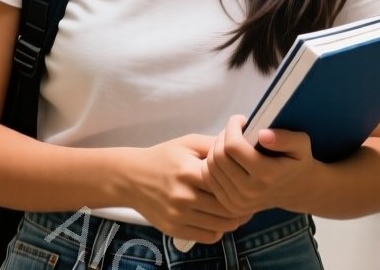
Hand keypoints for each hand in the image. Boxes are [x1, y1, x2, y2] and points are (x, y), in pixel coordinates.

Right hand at [125, 135, 249, 244]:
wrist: (131, 177)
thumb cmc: (163, 157)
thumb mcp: (187, 143)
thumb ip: (213, 145)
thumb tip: (241, 144)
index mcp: (189, 171)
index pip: (226, 183)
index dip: (241, 184)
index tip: (249, 183)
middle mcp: (184, 196)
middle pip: (226, 207)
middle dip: (242, 205)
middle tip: (249, 200)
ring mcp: (179, 215)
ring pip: (220, 225)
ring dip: (234, 220)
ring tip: (239, 212)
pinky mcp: (174, 229)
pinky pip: (207, 237)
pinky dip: (218, 231)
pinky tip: (219, 221)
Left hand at [204, 115, 314, 216]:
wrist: (297, 190)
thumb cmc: (297, 161)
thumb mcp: (301, 144)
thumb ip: (285, 138)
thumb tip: (263, 135)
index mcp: (266, 174)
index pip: (233, 146)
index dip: (232, 127)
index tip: (241, 120)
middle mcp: (250, 191)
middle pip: (218, 156)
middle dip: (222, 136)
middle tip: (234, 130)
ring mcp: (238, 201)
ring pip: (210, 167)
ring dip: (215, 148)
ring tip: (230, 142)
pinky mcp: (230, 206)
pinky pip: (209, 179)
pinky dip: (212, 163)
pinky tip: (226, 157)